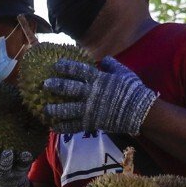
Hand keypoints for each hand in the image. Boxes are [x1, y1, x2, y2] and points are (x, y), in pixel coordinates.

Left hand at [42, 57, 157, 135]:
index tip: (56, 65)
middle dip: (56, 86)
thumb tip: (105, 59)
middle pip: (69, 88)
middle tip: (44, 84)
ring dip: (55, 109)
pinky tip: (53, 127)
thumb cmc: (134, 91)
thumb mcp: (125, 73)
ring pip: (68, 109)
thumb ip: (113, 65)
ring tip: (45, 109)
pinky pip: (74, 126)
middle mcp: (91, 93)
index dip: (67, 67)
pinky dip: (63, 127)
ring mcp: (90, 109)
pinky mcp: (91, 122)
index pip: (79, 70)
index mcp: (99, 79)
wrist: (141, 112)